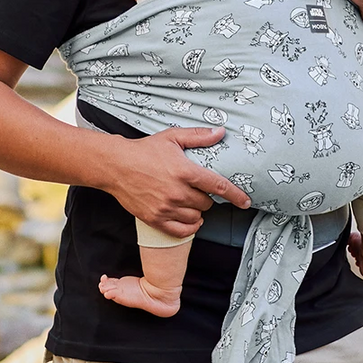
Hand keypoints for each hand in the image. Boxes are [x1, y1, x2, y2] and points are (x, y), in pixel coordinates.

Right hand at [105, 126, 251, 238]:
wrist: (116, 166)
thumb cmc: (145, 150)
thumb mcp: (172, 137)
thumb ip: (199, 136)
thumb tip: (221, 132)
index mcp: (185, 172)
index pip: (219, 187)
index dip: (236, 195)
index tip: (246, 202)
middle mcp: (178, 192)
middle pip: (207, 204)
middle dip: (207, 198)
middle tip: (197, 189)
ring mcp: (166, 208)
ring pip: (196, 217)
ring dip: (197, 211)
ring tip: (189, 201)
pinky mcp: (155, 219)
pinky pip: (181, 230)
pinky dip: (189, 226)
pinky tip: (190, 219)